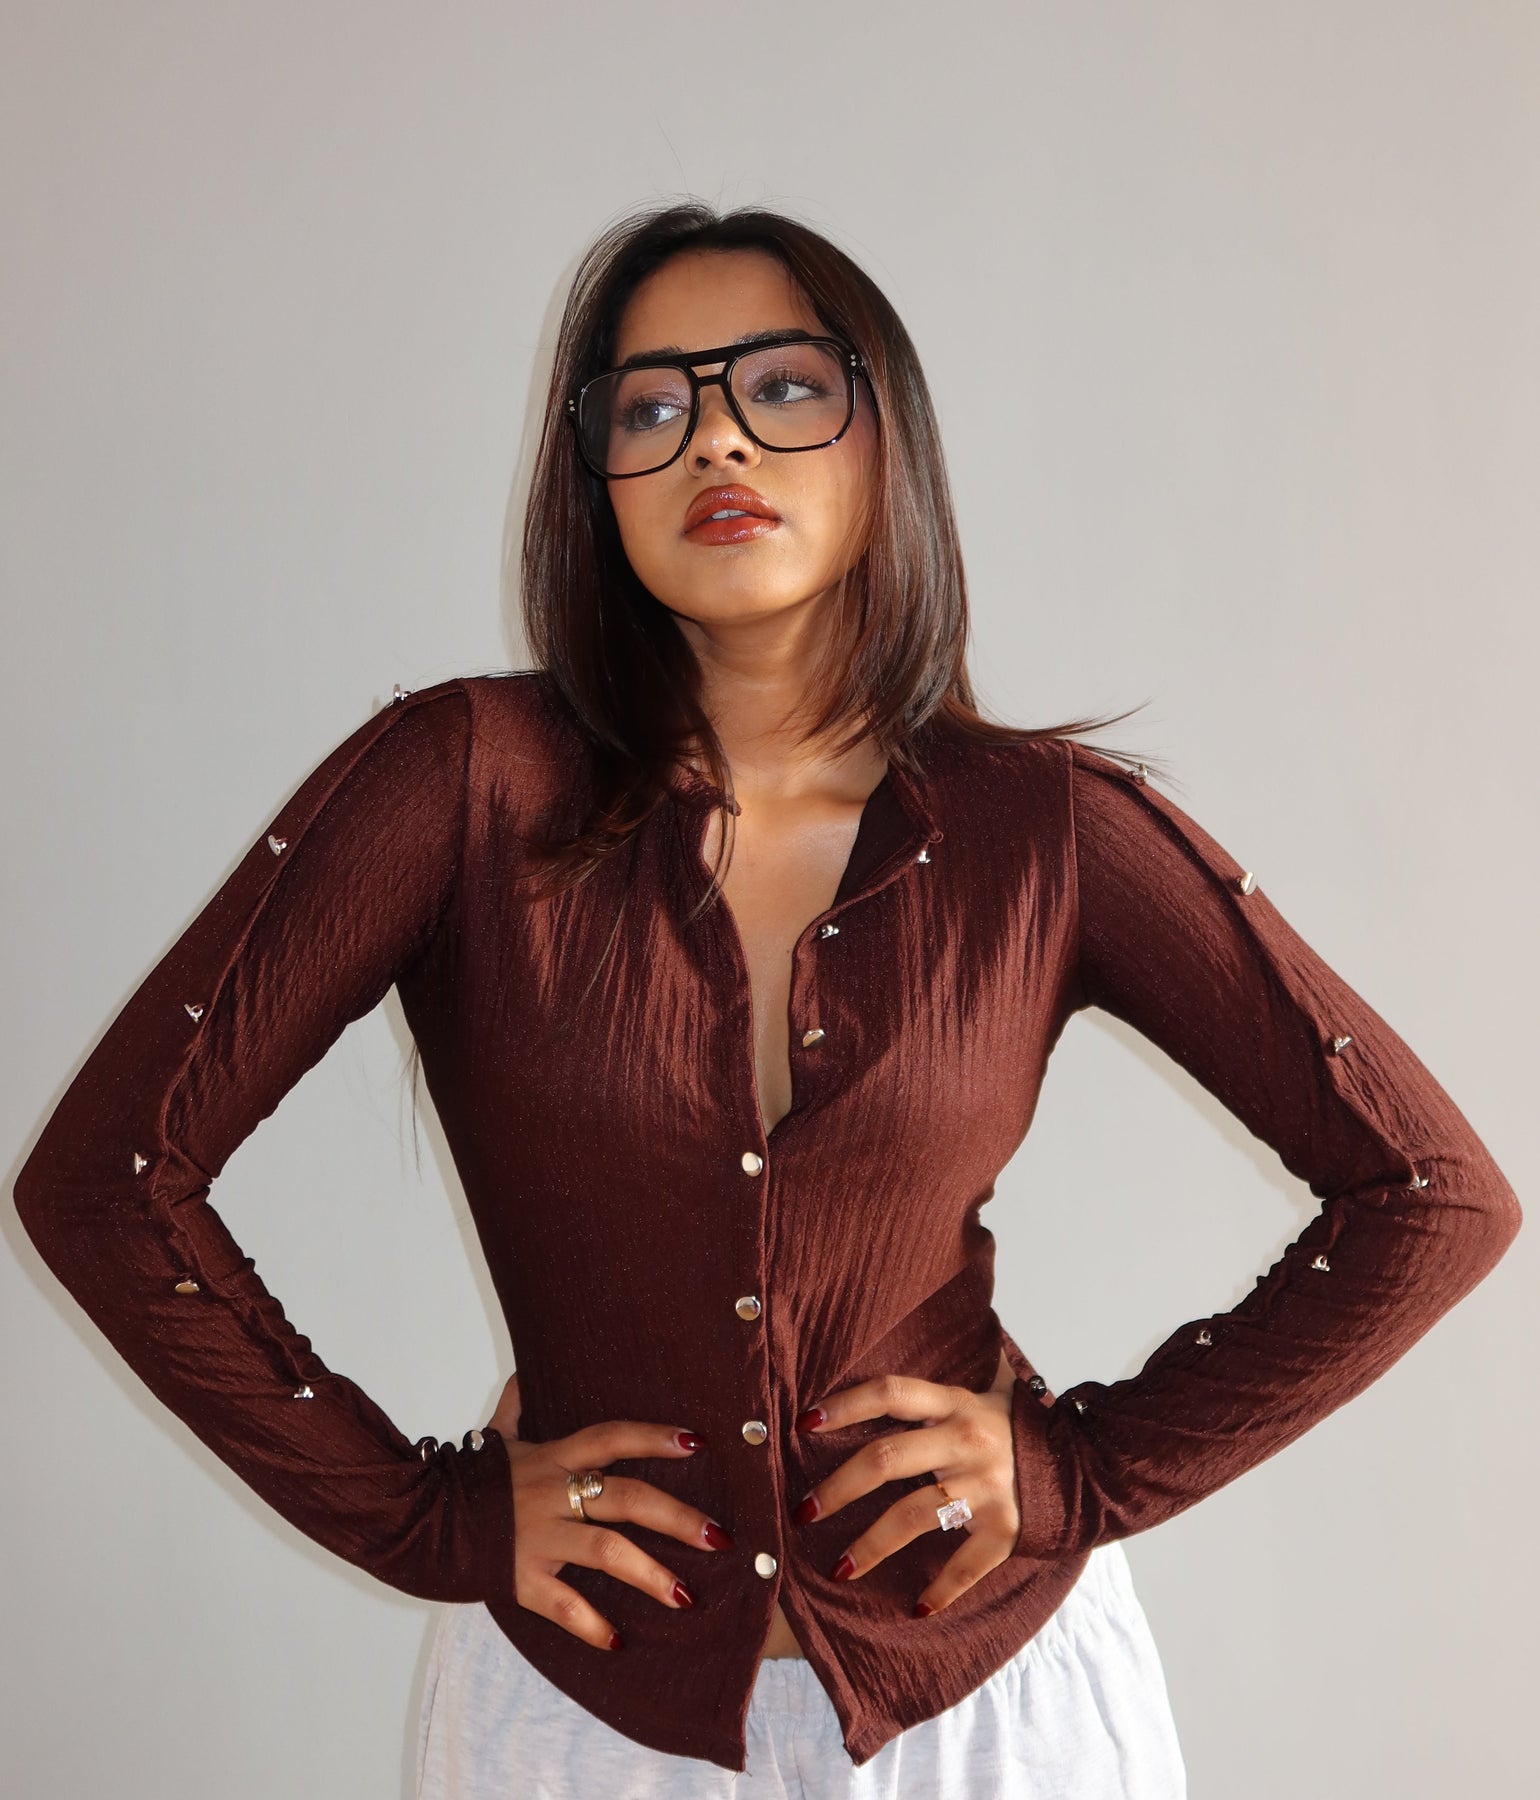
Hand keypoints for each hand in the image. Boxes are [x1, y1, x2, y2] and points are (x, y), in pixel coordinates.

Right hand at [485, 1373, 733, 1651]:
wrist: (414, 1520)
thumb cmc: (463, 1480)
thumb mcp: (493, 1438)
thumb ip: (514, 1405)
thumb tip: (522, 1372)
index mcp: (551, 1456)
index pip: (611, 1437)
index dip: (653, 1436)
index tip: (699, 1441)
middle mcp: (551, 1493)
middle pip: (626, 1498)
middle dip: (678, 1517)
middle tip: (721, 1539)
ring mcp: (537, 1537)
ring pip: (606, 1551)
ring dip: (651, 1575)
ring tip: (687, 1597)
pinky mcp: (520, 1578)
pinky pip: (561, 1605)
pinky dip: (591, 1625)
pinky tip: (618, 1641)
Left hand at [789, 1352, 1022, 1617]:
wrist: (1089, 1466)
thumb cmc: (1022, 1429)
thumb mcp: (989, 1391)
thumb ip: (948, 1382)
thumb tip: (917, 1340)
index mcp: (957, 1404)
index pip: (891, 1393)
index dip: (845, 1404)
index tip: (804, 1423)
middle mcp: (967, 1442)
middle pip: (887, 1459)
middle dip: (838, 1487)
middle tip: (804, 1510)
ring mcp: (986, 1488)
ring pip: (913, 1517)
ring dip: (870, 1545)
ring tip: (838, 1570)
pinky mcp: (1006, 1531)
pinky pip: (966, 1565)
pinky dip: (941, 1589)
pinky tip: (917, 1607)